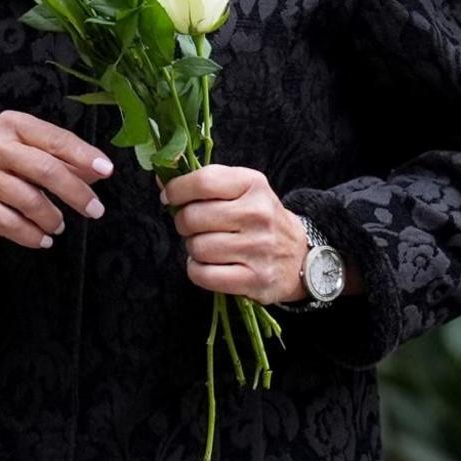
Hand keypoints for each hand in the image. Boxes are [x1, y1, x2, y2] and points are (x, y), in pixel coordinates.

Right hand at [0, 110, 114, 249]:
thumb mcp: (14, 139)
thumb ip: (53, 153)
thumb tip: (96, 172)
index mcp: (11, 124)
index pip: (55, 139)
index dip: (84, 156)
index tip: (107, 170)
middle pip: (45, 170)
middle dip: (76, 193)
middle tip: (95, 209)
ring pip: (28, 200)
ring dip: (52, 217)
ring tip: (59, 225)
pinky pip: (7, 223)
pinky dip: (30, 235)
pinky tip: (41, 239)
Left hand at [159, 165, 309, 305]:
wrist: (299, 256)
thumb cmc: (259, 218)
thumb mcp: (241, 189)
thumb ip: (204, 183)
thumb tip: (161, 182)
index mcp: (253, 184)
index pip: (203, 181)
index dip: (177, 190)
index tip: (170, 197)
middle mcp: (258, 214)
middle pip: (193, 217)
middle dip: (184, 222)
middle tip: (194, 226)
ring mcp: (258, 248)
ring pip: (196, 247)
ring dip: (193, 248)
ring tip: (207, 245)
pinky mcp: (255, 279)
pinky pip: (203, 275)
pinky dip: (197, 270)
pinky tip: (209, 264)